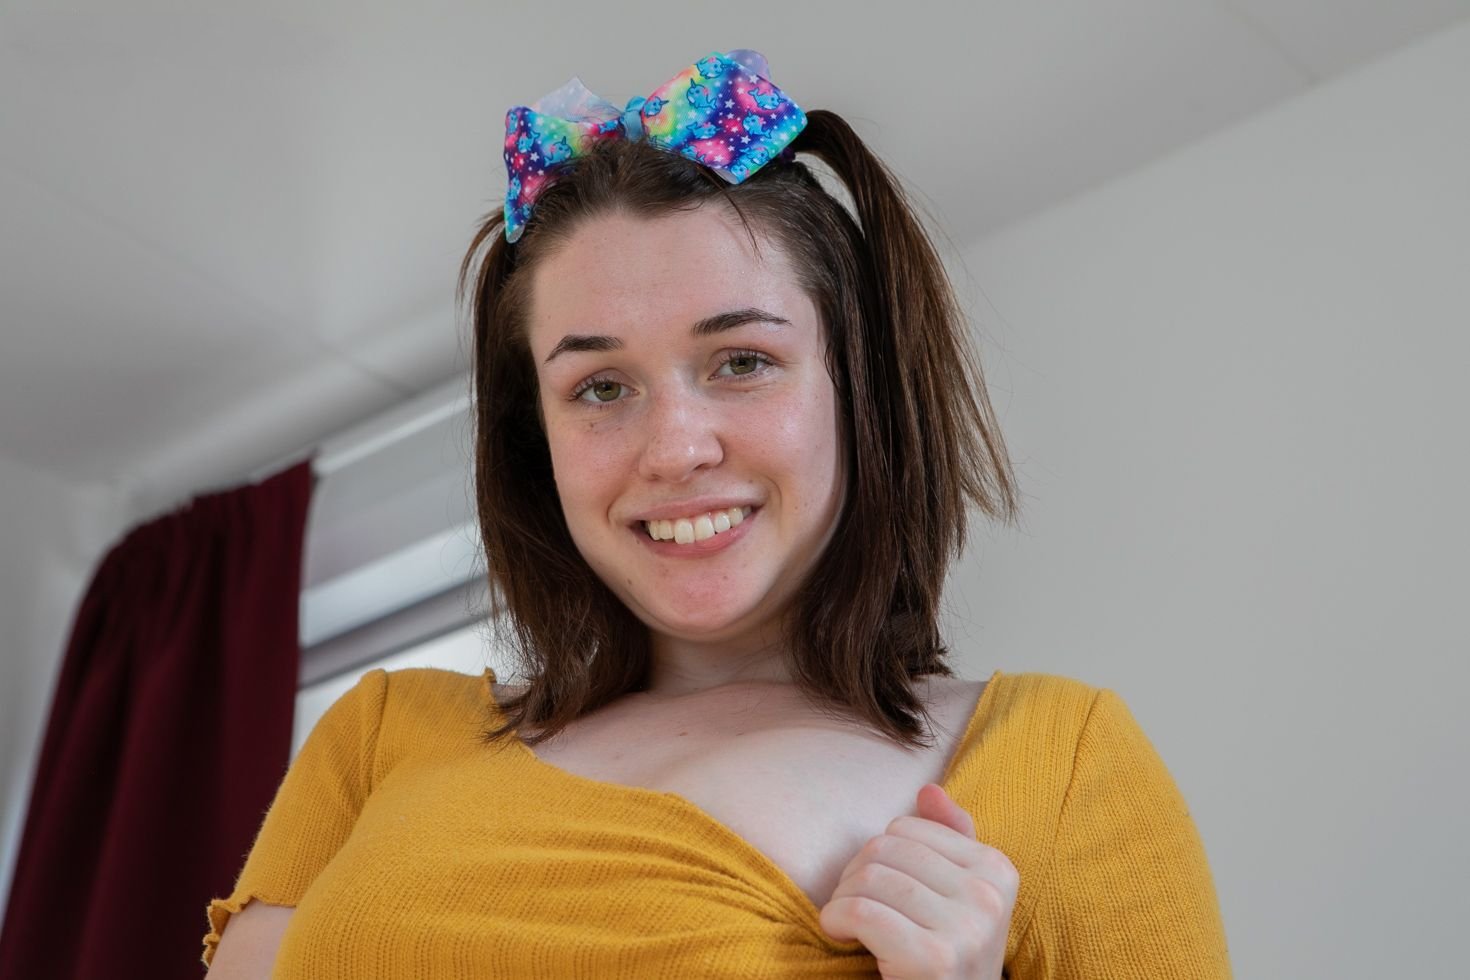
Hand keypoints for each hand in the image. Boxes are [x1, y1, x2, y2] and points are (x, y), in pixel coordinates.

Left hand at [819, 783, 1017, 979]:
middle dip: (854, 875)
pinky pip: (861, 912)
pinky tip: (839, 935)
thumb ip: (951, 840)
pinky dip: (835, 920)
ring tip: (848, 923)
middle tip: (854, 907)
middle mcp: (989, 896)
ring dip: (842, 900)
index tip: (878, 889)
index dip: (879, 854)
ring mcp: (966, 928)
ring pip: (870, 877)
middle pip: (885, 847)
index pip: (908, 827)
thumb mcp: (960, 897)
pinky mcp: (934, 958)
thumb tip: (927, 789)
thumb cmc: (947, 956)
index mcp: (998, 868)